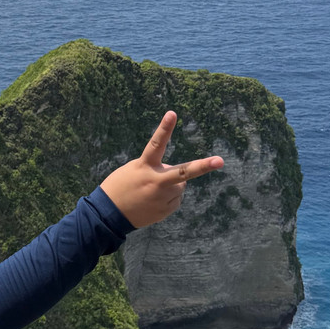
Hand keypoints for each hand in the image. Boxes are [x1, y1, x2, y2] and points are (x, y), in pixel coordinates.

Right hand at [100, 111, 223, 228]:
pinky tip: (151, 202)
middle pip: (184, 172)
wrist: (109, 215)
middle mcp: (156, 182)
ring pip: (178, 186)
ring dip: (169, 186)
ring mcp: (162, 197)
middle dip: (203, 166)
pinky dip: (166, 198)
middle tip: (220, 161)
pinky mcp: (166, 210)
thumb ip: (157, 169)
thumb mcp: (134, 170)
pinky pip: (174, 199)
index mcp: (144, 166)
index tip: (172, 113)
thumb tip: (180, 180)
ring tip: (149, 192)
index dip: (164, 128)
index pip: (156, 143)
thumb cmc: (120, 186)